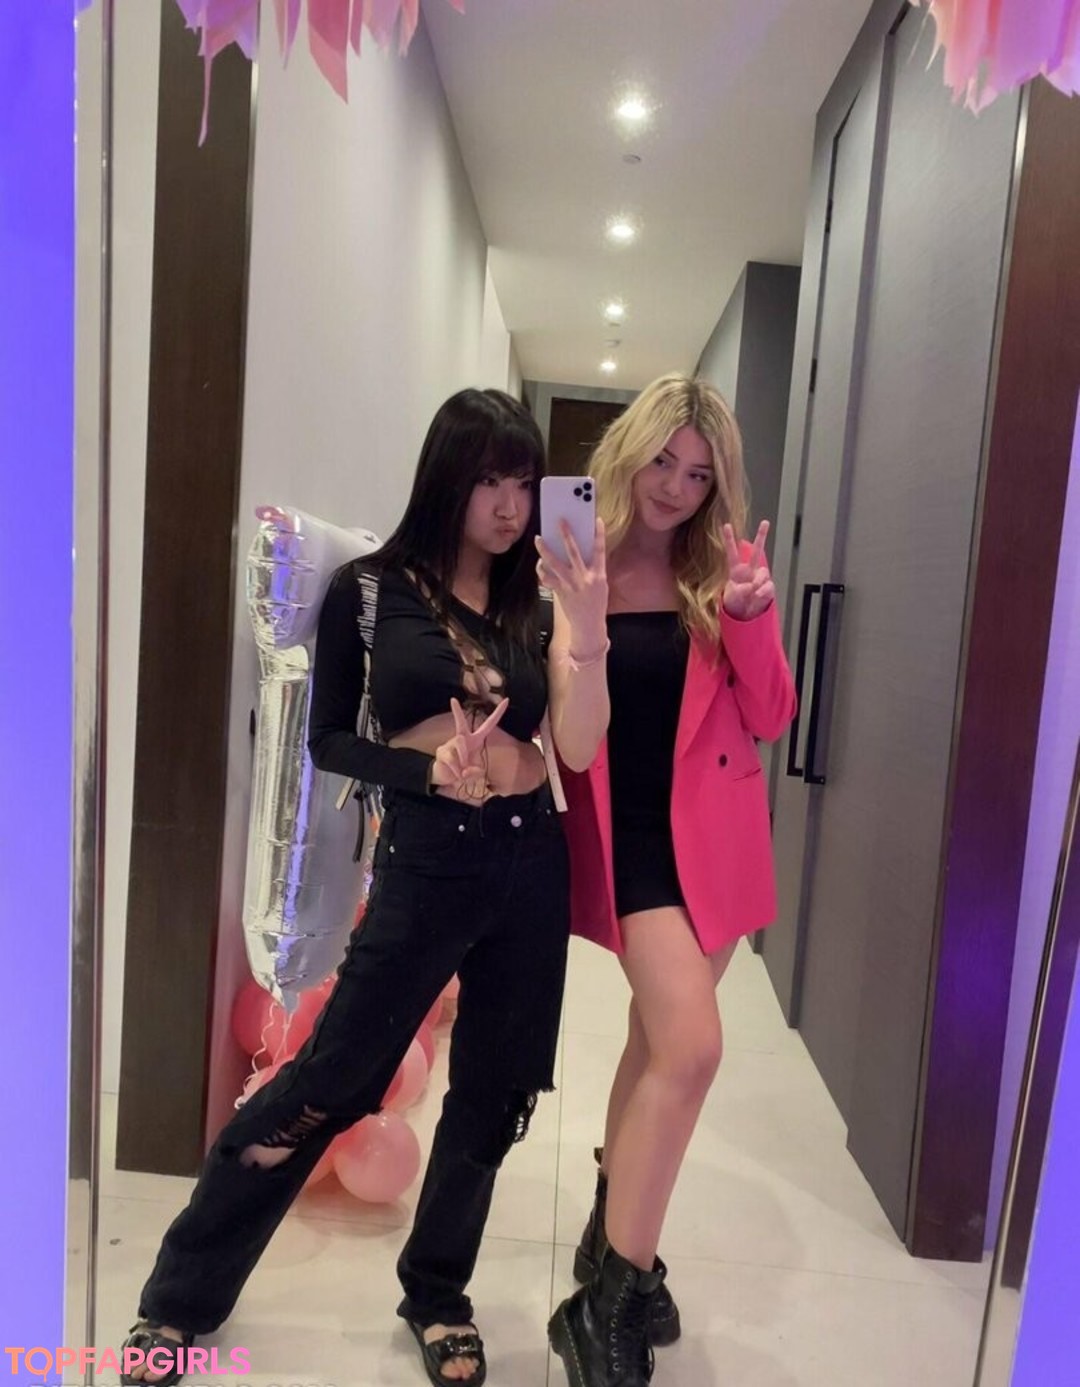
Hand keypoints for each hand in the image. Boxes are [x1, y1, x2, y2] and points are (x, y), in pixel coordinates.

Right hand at [430, 697, 508, 800]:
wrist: (446, 777)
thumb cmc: (463, 769)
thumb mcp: (474, 774)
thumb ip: (475, 773)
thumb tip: (466, 770)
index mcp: (475, 740)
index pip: (489, 724)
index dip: (498, 713)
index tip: (507, 700)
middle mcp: (462, 738)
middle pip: (460, 723)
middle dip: (456, 712)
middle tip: (452, 700)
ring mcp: (450, 744)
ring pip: (460, 742)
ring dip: (464, 758)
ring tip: (463, 770)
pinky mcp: (441, 752)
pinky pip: (451, 758)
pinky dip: (457, 770)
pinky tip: (457, 774)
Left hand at [535, 516, 608, 652]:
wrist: (589, 624)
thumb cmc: (596, 602)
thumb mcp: (601, 584)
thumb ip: (592, 567)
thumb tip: (580, 549)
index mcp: (598, 575)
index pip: (600, 550)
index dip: (599, 535)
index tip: (598, 520)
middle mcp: (584, 578)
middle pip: (573, 552)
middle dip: (567, 535)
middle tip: (560, 521)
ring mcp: (570, 584)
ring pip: (554, 563)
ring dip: (544, 550)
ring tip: (538, 538)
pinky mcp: (560, 591)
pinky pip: (546, 578)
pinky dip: (541, 569)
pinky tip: (539, 563)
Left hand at [722, 520, 774, 620]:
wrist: (745, 614)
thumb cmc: (735, 602)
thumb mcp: (731, 597)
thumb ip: (739, 590)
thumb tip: (751, 586)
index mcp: (736, 570)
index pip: (732, 552)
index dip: (729, 539)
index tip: (726, 526)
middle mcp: (749, 570)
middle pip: (757, 551)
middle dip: (761, 536)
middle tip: (765, 523)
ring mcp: (760, 577)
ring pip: (764, 572)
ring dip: (758, 582)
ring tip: (752, 593)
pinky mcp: (768, 587)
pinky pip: (768, 586)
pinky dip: (763, 592)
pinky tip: (758, 596)